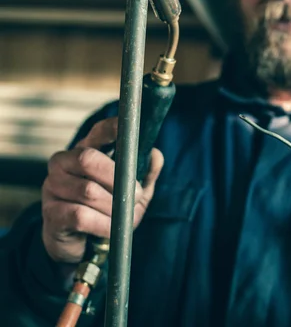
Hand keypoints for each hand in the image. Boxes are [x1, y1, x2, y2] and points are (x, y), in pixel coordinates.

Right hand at [42, 117, 163, 263]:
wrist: (81, 246)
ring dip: (112, 207)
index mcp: (86, 150)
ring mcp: (53, 186)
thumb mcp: (132, 193)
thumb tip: (156, 155)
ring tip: (122, 217)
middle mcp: (64, 163)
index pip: (98, 131)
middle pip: (87, 159)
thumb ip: (145, 173)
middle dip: (117, 177)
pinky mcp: (51, 212)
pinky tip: (109, 229)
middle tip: (136, 194)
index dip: (112, 128)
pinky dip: (102, 224)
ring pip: (88, 191)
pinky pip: (80, 215)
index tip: (129, 128)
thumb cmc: (107, 211)